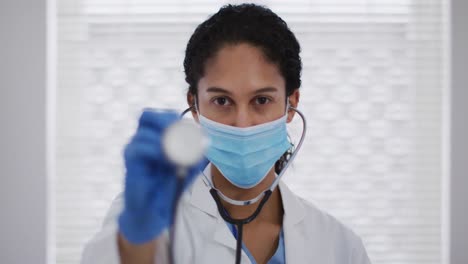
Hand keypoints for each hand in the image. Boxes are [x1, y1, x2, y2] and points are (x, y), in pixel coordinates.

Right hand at [118, 109, 206, 243]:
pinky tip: (167, 159)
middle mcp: (140, 139)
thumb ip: (196, 154)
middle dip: (165, 120)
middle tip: (180, 129)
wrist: (155, 209)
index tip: (187, 125)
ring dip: (163, 138)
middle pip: (146, 115)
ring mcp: (133, 150)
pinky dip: (156, 150)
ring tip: (177, 151)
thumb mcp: (188, 167)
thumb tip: (206, 142)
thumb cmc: (169, 184)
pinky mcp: (130, 163)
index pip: (156, 115)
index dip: (169, 115)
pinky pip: (139, 149)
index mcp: (153, 136)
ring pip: (144, 133)